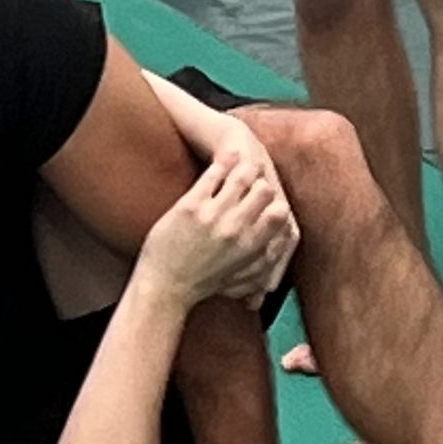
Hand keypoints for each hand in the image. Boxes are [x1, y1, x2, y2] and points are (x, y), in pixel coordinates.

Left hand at [140, 149, 298, 308]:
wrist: (163, 288)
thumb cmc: (200, 285)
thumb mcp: (238, 280)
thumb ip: (259, 266)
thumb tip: (278, 266)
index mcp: (251, 247)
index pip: (280, 212)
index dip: (277, 201)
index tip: (271, 196)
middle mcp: (236, 230)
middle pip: (264, 191)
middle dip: (261, 181)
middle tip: (257, 173)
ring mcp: (214, 217)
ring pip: (241, 178)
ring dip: (243, 166)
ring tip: (242, 156)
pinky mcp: (191, 207)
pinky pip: (213, 175)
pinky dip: (222, 162)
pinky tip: (224, 155)